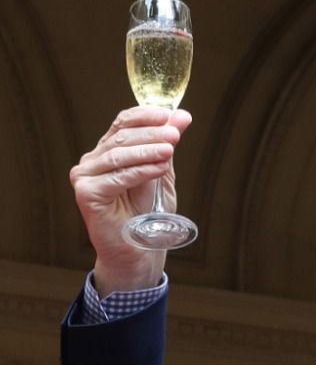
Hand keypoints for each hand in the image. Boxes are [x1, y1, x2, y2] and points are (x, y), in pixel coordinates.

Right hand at [68, 107, 191, 293]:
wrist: (138, 250)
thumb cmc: (148, 214)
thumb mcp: (161, 174)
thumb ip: (167, 146)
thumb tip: (181, 115)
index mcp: (108, 152)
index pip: (122, 123)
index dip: (145, 116)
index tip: (169, 114)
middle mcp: (92, 162)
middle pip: (121, 138)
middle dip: (151, 133)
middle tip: (175, 133)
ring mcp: (85, 177)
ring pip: (118, 155)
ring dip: (147, 150)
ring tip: (171, 148)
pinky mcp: (87, 194)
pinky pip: (117, 178)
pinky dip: (141, 170)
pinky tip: (160, 167)